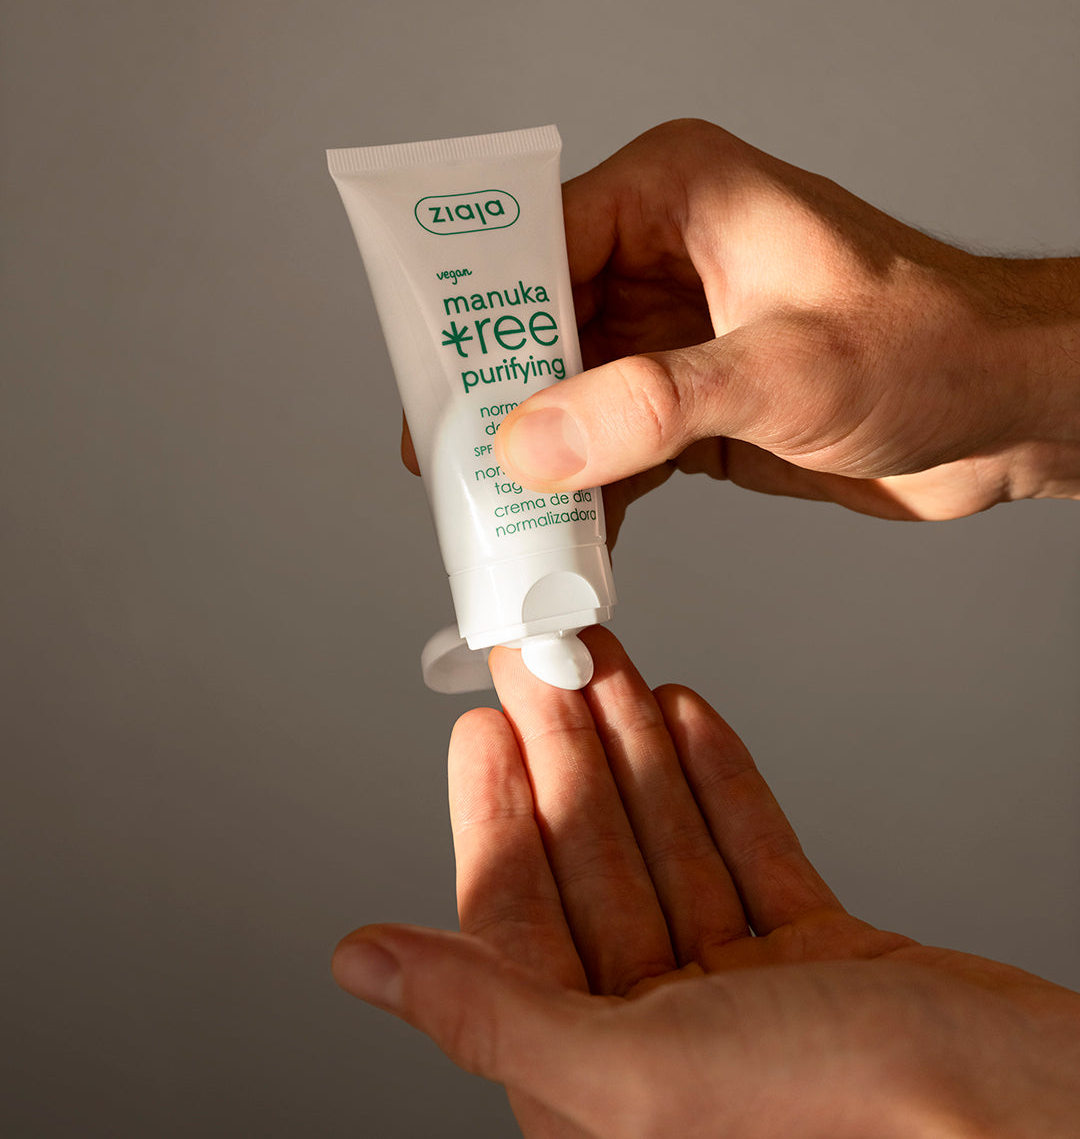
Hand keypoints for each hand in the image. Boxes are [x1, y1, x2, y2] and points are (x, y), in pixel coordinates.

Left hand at [333, 627, 1079, 1137]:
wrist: (1033, 1120)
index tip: (484, 726)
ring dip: (637, 753)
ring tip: (608, 666)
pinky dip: (718, 782)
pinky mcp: (827, 961)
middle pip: (595, 867)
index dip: (498, 814)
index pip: (519, 922)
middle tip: (545, 662)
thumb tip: (364, 963)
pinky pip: (751, 852)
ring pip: (670, 847)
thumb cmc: (852, 1120)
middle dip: (568, 754)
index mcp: (600, 1086)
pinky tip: (687, 718)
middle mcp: (669, 1045)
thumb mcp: (640, 1072)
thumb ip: (496, 1010)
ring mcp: (752, 1000)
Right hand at [477, 119, 1079, 530]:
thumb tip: (531, 441)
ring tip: (500, 520)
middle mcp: (662, 251)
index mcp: (676, 193)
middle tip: (452, 471)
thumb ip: (654, 403)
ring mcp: (673, 328)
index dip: (477, 312)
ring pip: (566, 388)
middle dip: (498, 399)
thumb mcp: (785, 369)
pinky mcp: (689, 396)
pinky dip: (588, 487)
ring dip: (539, 455)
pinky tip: (571, 537)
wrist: (1003, 412)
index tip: (436, 387)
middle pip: (537, 321)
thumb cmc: (932, 345)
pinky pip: (609, 438)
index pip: (537, 237)